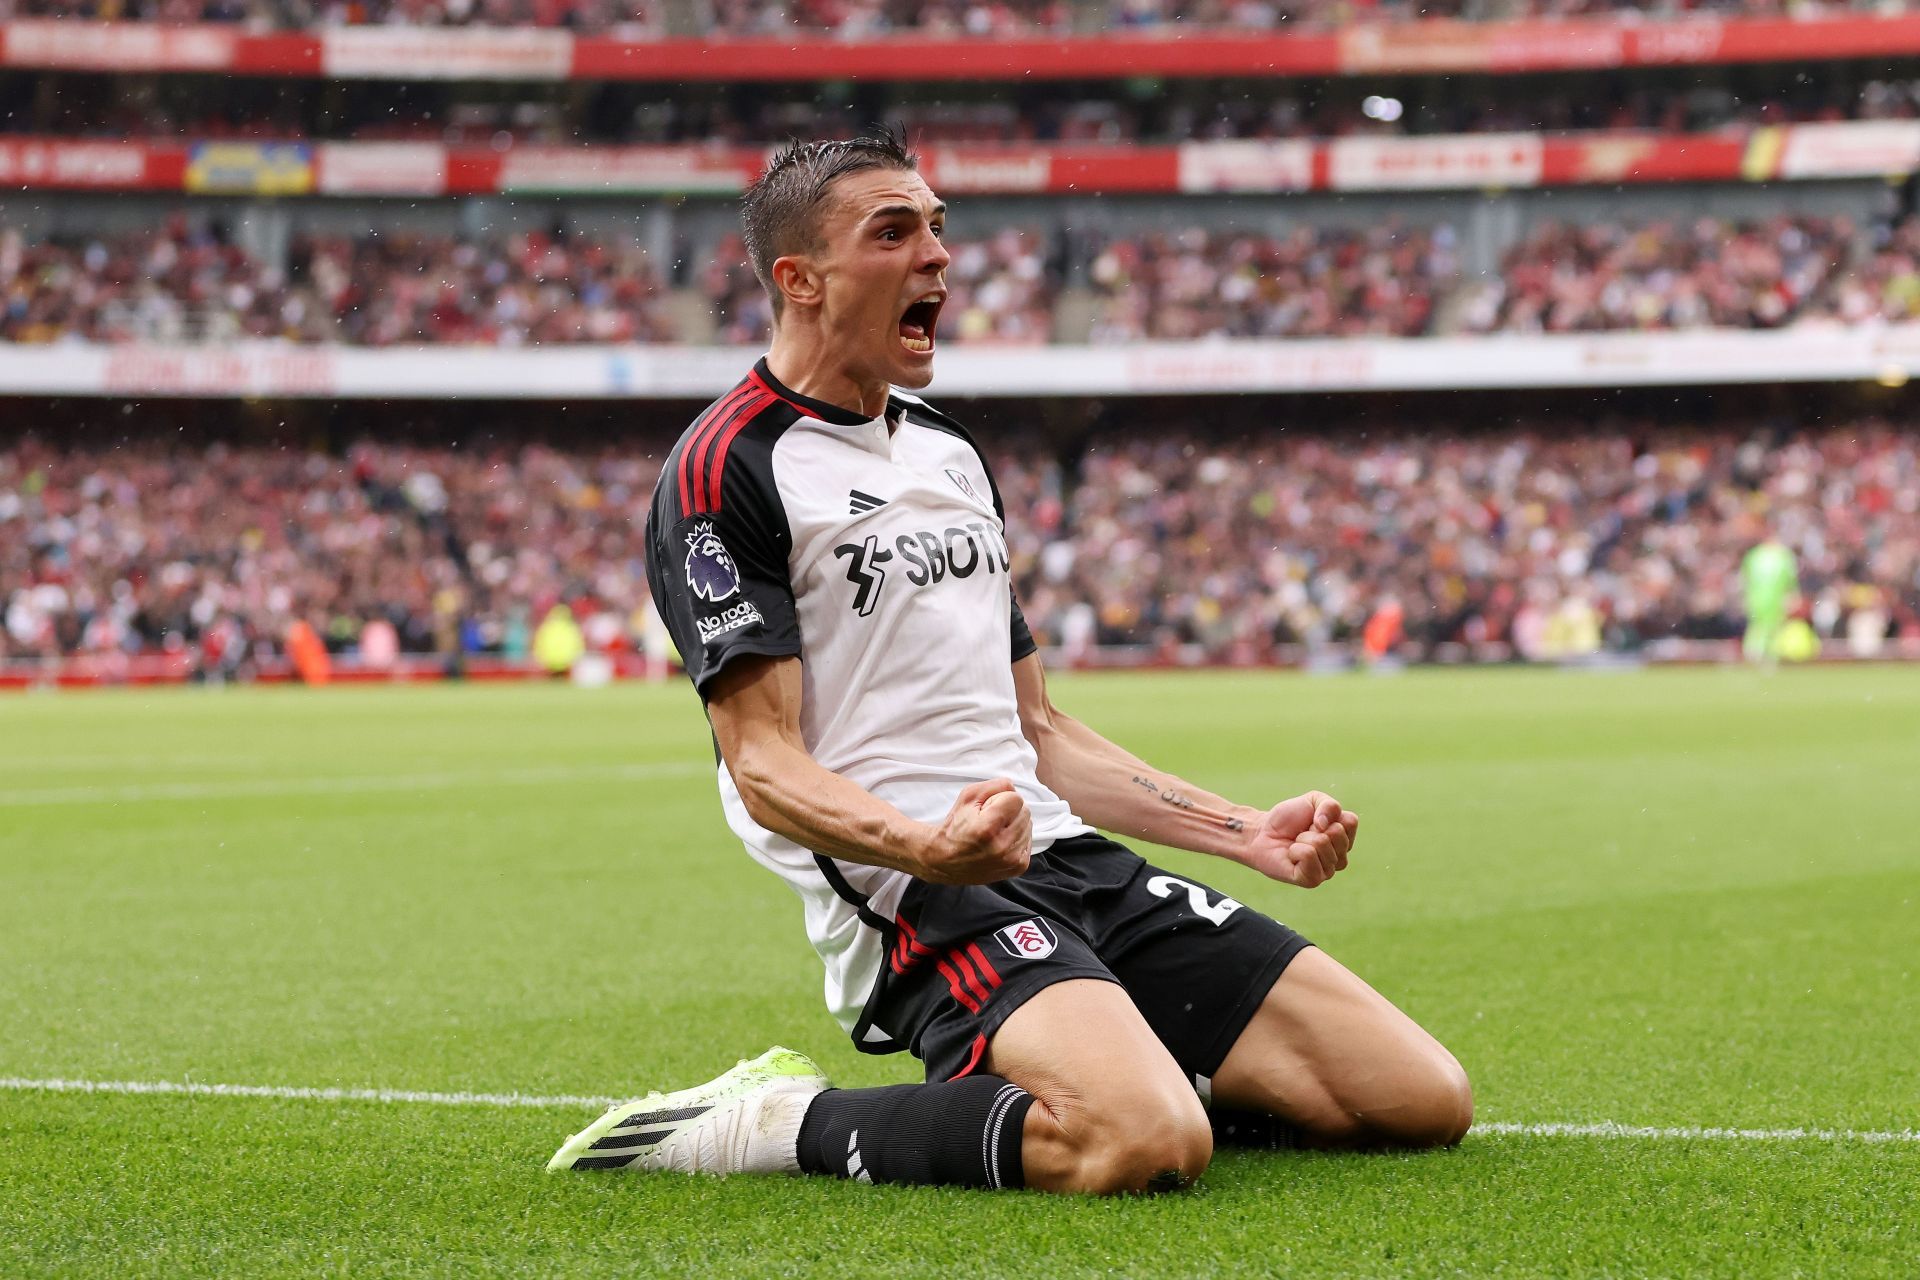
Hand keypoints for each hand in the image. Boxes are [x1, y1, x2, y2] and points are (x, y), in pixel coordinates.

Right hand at [922, 777, 1032, 884]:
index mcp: (987, 828)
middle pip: (1025, 812)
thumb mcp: (967, 797)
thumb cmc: (956, 826)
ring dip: (1014, 825)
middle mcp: (1002, 846)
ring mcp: (1012, 860)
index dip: (1001, 799)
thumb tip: (1014, 788)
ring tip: (995, 833)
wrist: (946, 860)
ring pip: (1028, 826)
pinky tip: (1001, 842)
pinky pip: (1028, 841)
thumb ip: (994, 785)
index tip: (988, 809)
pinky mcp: (1018, 867)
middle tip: (990, 820)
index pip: (1016, 798)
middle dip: (1009, 811)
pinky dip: (1017, 838)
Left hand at [1242, 791, 1356, 887]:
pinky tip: (1291, 855)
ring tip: (1296, 844)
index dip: (1328, 814)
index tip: (1314, 820)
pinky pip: (1309, 855)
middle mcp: (1340, 857)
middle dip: (1313, 827)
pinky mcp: (1311, 880)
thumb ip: (1329, 804)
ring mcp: (1327, 871)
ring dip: (1302, 838)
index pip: (1350, 822)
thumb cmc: (1289, 819)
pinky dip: (1296, 850)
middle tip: (1302, 833)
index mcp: (1344, 839)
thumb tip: (1325, 825)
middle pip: (1336, 833)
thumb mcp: (1312, 801)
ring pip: (1321, 844)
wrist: (1262, 833)